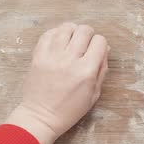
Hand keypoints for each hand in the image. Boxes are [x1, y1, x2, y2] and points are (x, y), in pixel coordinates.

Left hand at [6, 23, 108, 143]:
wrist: (41, 116)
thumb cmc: (70, 109)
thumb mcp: (94, 94)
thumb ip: (102, 69)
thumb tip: (104, 48)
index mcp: (86, 71)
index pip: (100, 41)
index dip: (100, 44)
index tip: (96, 51)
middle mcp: (70, 59)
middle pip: (84, 30)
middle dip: (88, 35)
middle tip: (84, 45)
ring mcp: (52, 56)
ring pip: (66, 27)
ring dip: (72, 31)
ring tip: (71, 41)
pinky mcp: (38, 55)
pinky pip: (48, 34)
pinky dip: (56, 33)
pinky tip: (58, 42)